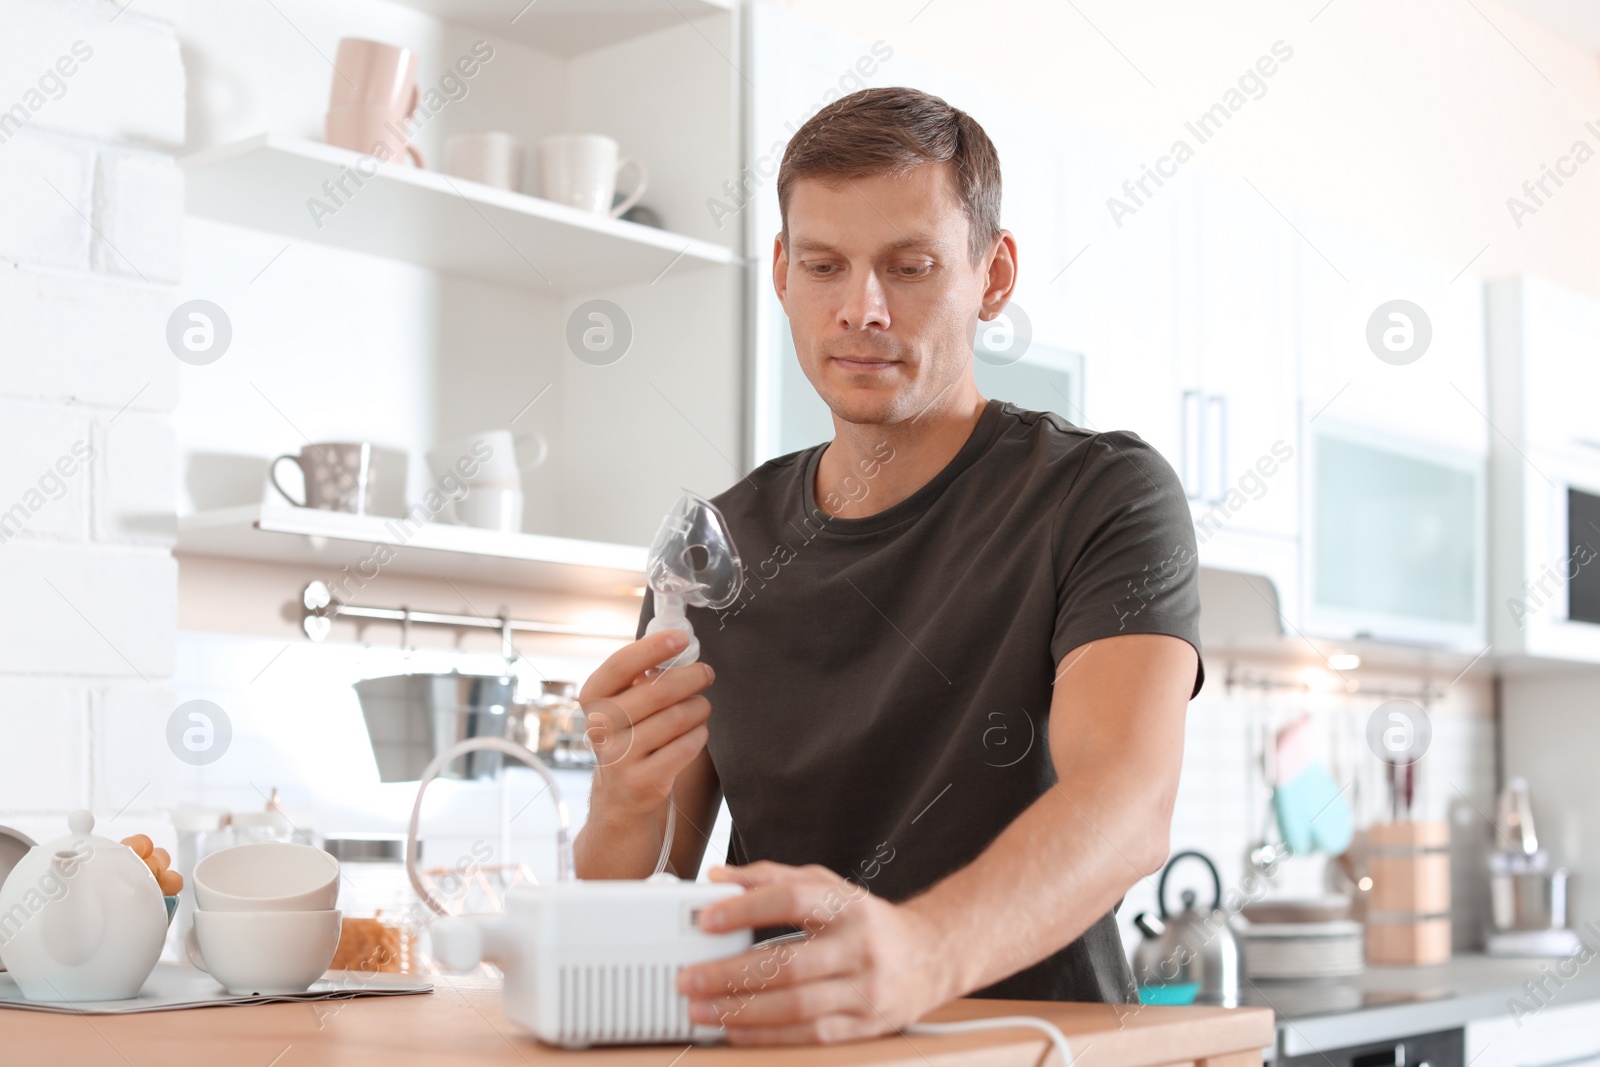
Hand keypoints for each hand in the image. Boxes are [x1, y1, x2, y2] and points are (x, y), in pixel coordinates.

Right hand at [577, 630, 713, 860]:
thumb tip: (679, 647)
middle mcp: (600, 727)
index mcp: (593, 698)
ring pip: (676, 719)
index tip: (682, 638)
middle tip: (707, 674)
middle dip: (692, 678)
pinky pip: (685, 747)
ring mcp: (619, 757)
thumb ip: (642, 676)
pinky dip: (698, 735)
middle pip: (657, 691)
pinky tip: (696, 733)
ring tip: (701, 707)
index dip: (653, 648)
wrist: (619, 798)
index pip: (620, 664)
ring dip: (698, 708)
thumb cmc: (630, 736)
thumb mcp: (622, 704)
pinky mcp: (641, 782)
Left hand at [677, 862, 954, 1043]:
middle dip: (730, 975)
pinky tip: (735, 1030)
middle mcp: (859, 948)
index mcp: (848, 906)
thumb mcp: (828, 887)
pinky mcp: (864, 1026)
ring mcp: (865, 991)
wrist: (931, 956)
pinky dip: (767, 1036)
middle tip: (689, 978)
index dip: (747, 909)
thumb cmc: (868, 921)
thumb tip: (718, 878)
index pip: (792, 901)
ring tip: (702, 1009)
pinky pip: (809, 1036)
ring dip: (740, 1012)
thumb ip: (773, 879)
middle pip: (788, 964)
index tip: (707, 918)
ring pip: (795, 1008)